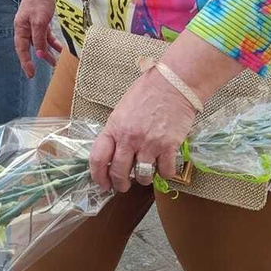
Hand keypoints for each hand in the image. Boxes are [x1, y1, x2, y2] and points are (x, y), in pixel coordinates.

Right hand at [13, 0, 63, 77]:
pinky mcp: (42, 20)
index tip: (31, 74)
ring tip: (56, 62)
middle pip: (30, 47)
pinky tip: (60, 48)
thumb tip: (39, 54)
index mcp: (20, 27)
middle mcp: (25, 27)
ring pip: (40, 42)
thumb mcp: (40, 21)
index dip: (25, 62)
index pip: (21, 49)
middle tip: (40, 72)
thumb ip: (39, 38)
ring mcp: (33, 23)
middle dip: (37, 59)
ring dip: (47, 52)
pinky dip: (52, 42)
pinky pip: (46, 35)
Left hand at [89, 68, 197, 192]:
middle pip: (119, 172)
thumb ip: (116, 132)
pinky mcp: (169, 146)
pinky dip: (164, 173)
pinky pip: (165, 171)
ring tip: (145, 174)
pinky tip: (163, 167)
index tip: (102, 184)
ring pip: (142, 176)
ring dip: (143, 179)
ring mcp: (149, 143)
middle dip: (120, 185)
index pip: (98, 158)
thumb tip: (113, 154)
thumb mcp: (122, 110)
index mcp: (114, 128)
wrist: (173, 84)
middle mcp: (129, 138)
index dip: (98, 176)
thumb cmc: (147, 92)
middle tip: (123, 186)